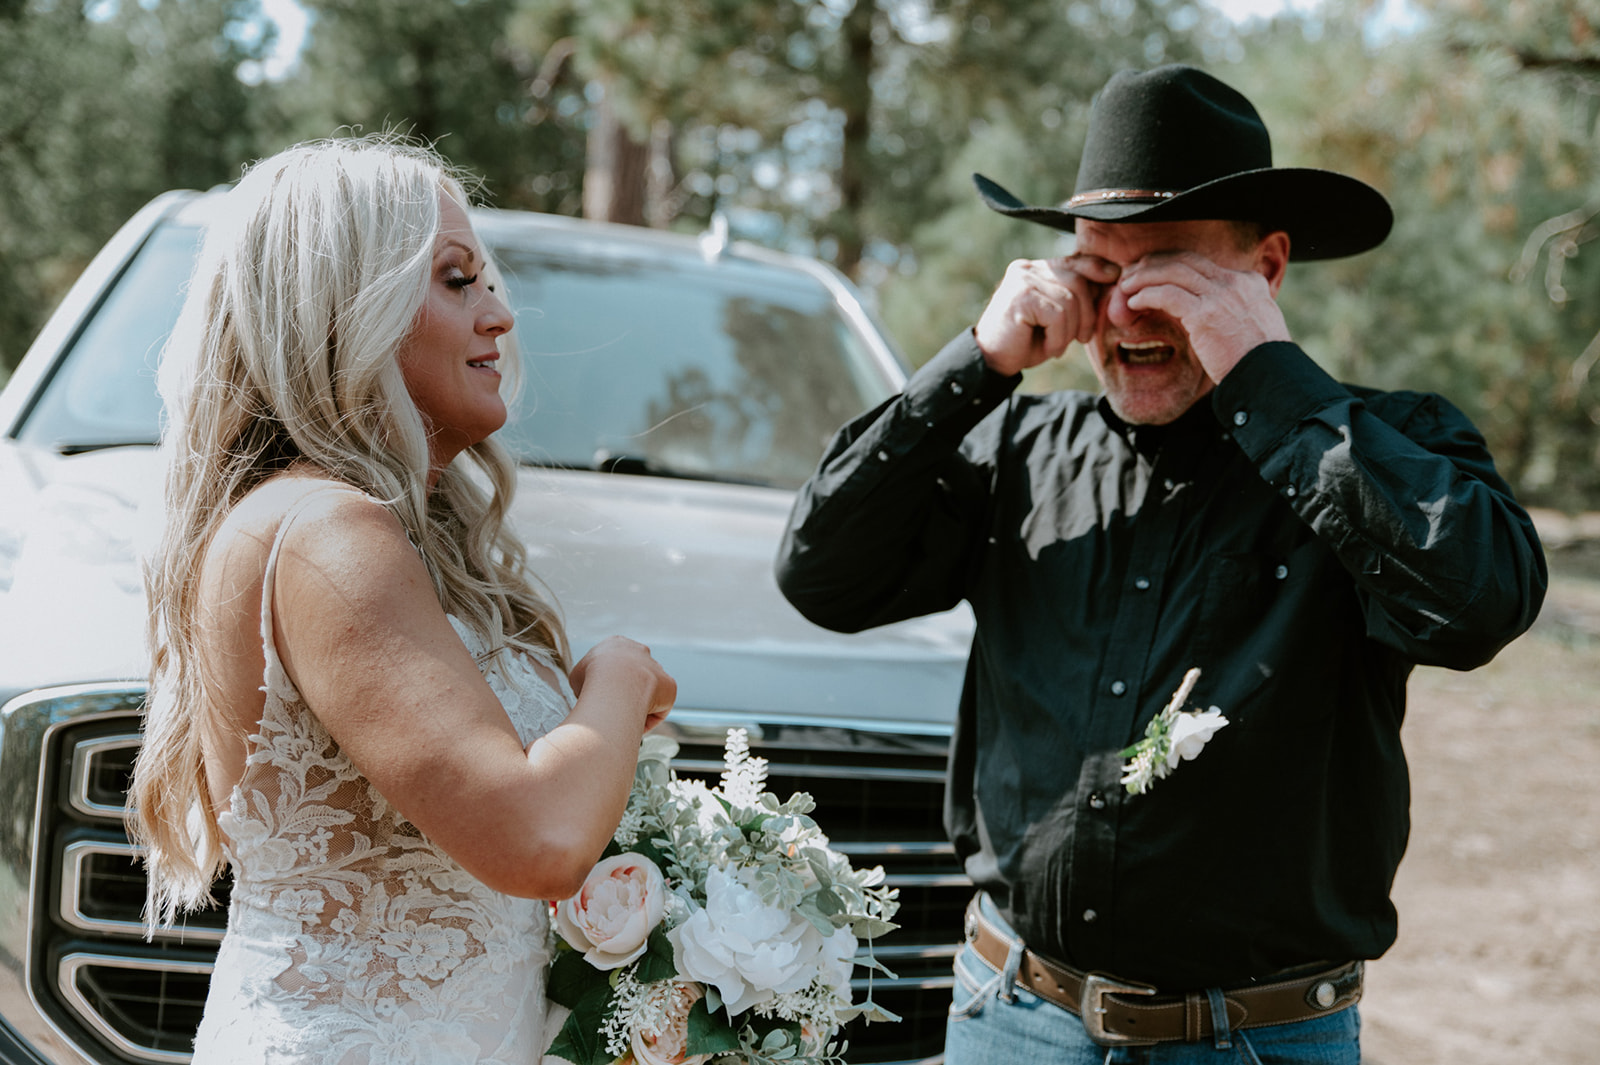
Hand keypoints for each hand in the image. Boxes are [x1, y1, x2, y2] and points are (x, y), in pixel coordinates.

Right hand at [569, 636, 675, 730]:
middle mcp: (640, 652)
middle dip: (625, 693)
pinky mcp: (669, 686)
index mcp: (617, 644)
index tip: (601, 697)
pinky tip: (634, 724)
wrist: (615, 683)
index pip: (614, 663)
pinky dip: (647, 719)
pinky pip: (659, 708)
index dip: (607, 682)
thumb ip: (586, 681)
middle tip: (613, 710)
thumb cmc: (592, 679)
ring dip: (637, 707)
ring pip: (648, 693)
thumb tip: (589, 696)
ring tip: (622, 720)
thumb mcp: (578, 676)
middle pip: (633, 676)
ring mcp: (657, 668)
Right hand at [974, 255, 1121, 376]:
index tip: (1114, 276)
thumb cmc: (1026, 341)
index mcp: (1036, 269)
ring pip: (1070, 300)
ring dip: (1070, 330)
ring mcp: (1022, 281)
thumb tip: (1112, 278)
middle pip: (1078, 280)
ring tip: (1057, 345)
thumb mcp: (1057, 317)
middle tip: (1083, 338)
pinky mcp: (1020, 297)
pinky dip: (1058, 337)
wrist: (992, 361)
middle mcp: (1028, 269)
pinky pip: (1057, 315)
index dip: (1097, 268)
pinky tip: (1048, 348)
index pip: (1074, 260)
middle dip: (1088, 313)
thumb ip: (1077, 297)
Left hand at [1115, 249, 1290, 382]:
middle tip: (1131, 274)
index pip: (1201, 263)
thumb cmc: (1256, 362)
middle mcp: (1235, 283)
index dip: (1171, 265)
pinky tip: (1134, 303)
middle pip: (1185, 260)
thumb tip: (1203, 317)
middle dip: (1153, 264)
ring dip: (1144, 277)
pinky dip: (1146, 295)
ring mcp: (1221, 296)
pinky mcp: (1206, 314)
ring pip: (1172, 272)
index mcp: (1248, 282)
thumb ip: (1230, 313)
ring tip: (1125, 287)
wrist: (1269, 378)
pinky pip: (1167, 295)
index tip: (1151, 273)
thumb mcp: (1250, 327)